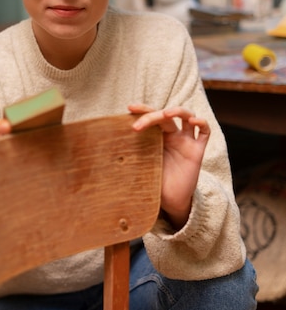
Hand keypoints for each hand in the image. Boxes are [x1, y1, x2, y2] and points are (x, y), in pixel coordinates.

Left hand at [129, 104, 210, 228]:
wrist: (171, 201)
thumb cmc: (155, 183)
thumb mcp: (141, 168)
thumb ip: (131, 158)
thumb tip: (105, 155)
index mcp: (158, 137)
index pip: (152, 117)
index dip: (143, 110)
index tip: (129, 108)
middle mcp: (173, 135)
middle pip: (166, 116)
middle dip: (151, 116)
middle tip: (137, 125)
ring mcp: (186, 141)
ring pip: (187, 116)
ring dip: (178, 111)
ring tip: (166, 113)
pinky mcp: (197, 150)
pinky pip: (204, 132)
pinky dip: (201, 122)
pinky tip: (194, 121)